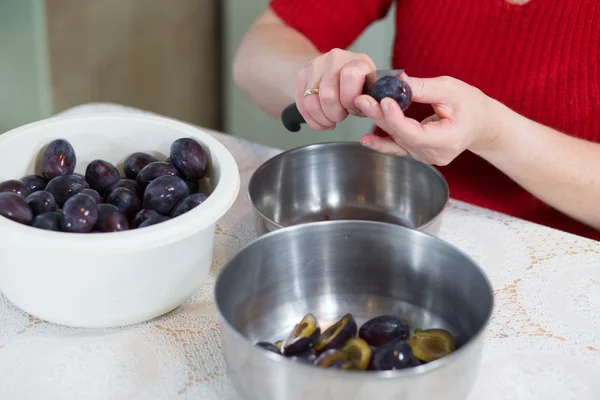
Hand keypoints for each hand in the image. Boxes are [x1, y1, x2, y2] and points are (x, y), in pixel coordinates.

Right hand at [296, 49, 375, 130]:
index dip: (349, 98)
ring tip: (330, 120)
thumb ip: (368, 102)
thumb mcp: (370, 95)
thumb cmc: (360, 89)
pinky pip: (301, 103)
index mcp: (358, 61)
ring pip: (311, 102)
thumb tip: (358, 106)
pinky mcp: (303, 74)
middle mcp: (336, 59)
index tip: (351, 107)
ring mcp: (317, 65)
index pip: (351, 75)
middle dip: (334, 114)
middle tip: (340, 117)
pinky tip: (320, 119)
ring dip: (321, 118)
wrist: (342, 74)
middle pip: (327, 94)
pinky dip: (310, 118)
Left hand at [355, 75, 504, 165]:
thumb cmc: (471, 105)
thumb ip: (423, 88)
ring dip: (379, 123)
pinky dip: (382, 140)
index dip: (397, 119)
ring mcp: (425, 157)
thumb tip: (396, 80)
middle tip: (362, 99)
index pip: (416, 133)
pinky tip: (366, 138)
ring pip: (397, 140)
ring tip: (362, 106)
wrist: (481, 124)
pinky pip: (397, 147)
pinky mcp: (417, 153)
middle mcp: (434, 154)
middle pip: (402, 136)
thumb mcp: (451, 90)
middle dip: (381, 116)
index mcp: (448, 140)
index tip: (383, 101)